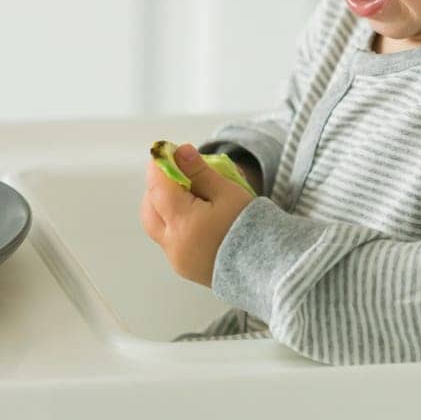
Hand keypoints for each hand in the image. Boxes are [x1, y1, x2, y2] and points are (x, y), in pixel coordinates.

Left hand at [139, 142, 255, 286]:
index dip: (159, 166)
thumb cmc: (251, 226)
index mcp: (183, 224)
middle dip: (157, 187)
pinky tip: (194, 214)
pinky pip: (169, 240)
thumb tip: (180, 152)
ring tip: (187, 194)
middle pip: (150, 210)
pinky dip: (173, 223)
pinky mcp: (185, 268)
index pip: (158, 188)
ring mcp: (177, 260)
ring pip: (156, 227)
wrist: (271, 267)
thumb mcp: (228, 192)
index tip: (167, 152)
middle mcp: (174, 245)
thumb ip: (200, 172)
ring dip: (163, 206)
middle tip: (176, 172)